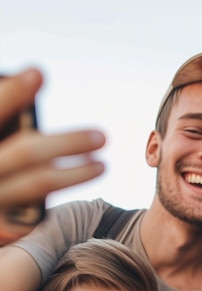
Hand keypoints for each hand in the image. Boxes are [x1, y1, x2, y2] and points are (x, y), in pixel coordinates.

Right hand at [0, 68, 104, 240]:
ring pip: (37, 184)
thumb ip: (9, 123)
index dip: (13, 95)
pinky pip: (33, 216)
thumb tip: (34, 80)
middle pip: (26, 152)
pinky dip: (55, 203)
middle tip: (102, 137)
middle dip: (67, 143)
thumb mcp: (0, 141)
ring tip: (102, 165)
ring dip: (75, 175)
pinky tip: (73, 192)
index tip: (38, 73)